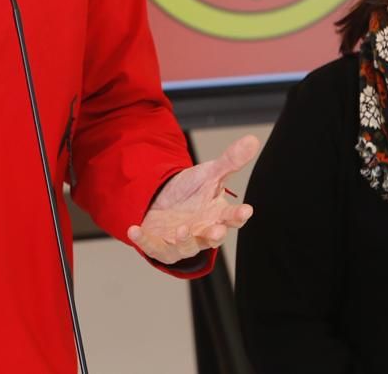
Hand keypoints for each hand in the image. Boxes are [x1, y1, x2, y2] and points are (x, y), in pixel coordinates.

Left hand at [127, 134, 260, 263]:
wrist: (163, 201)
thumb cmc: (192, 192)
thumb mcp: (210, 173)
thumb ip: (231, 160)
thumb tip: (253, 139)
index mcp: (217, 215)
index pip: (232, 217)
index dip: (239, 215)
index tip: (246, 210)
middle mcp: (202, 232)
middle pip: (212, 238)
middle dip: (214, 235)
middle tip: (216, 230)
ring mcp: (182, 242)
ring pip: (186, 247)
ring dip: (184, 240)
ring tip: (181, 229)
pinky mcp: (160, 245)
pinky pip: (153, 247)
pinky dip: (144, 241)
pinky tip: (134, 230)